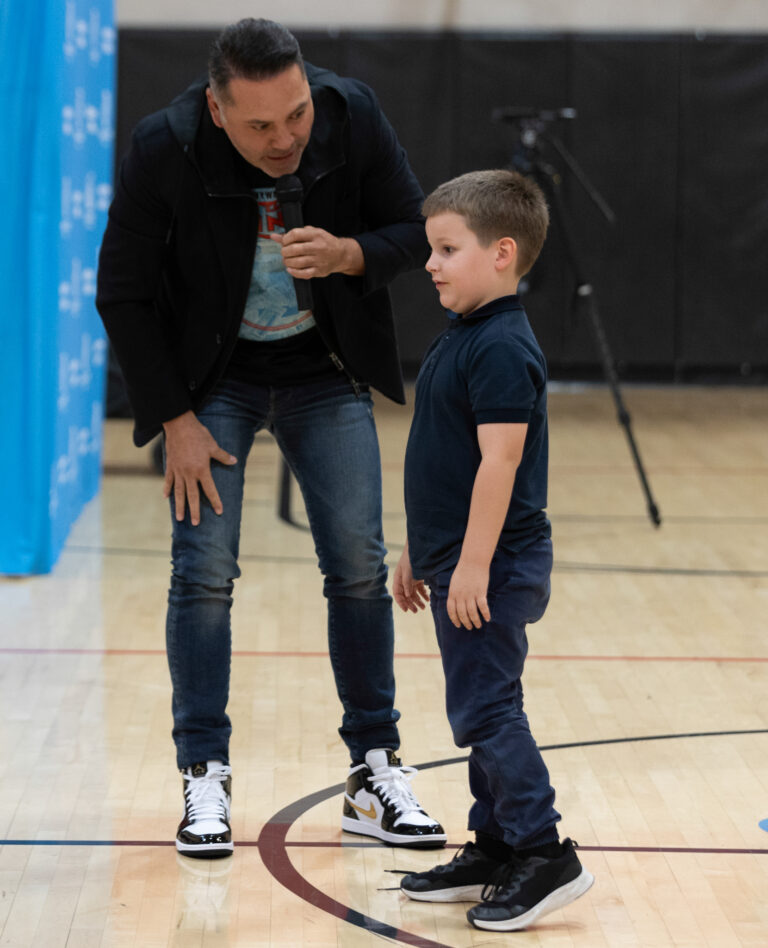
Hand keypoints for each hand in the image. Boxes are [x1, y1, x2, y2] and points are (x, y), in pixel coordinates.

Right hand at [162, 411, 236, 525]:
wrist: (179, 425)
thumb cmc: (198, 435)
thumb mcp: (213, 445)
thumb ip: (223, 456)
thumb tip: (234, 461)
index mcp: (201, 470)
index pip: (210, 489)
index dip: (215, 501)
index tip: (219, 511)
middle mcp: (189, 473)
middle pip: (192, 496)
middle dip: (194, 510)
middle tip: (195, 523)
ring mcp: (178, 471)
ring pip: (178, 492)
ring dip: (179, 505)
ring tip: (179, 518)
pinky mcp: (170, 466)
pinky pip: (168, 480)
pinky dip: (167, 489)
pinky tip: (166, 497)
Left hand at [270, 227, 363, 277]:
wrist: (341, 254)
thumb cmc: (323, 242)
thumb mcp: (311, 233)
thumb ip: (293, 234)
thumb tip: (274, 237)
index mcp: (316, 235)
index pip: (295, 234)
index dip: (285, 239)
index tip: (284, 242)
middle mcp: (318, 247)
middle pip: (294, 249)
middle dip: (285, 251)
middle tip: (285, 252)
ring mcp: (319, 260)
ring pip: (297, 262)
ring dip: (287, 262)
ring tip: (287, 260)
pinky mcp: (319, 271)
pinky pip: (303, 274)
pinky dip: (294, 272)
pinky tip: (290, 269)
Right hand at [393, 549, 428, 613]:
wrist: (418, 548)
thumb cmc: (411, 558)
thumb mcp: (408, 570)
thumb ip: (407, 583)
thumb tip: (408, 595)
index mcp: (398, 579)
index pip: (397, 594)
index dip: (401, 603)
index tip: (406, 610)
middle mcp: (403, 580)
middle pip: (406, 595)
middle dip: (411, 604)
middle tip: (416, 611)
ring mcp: (411, 579)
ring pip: (413, 593)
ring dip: (418, 601)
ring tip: (424, 607)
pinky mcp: (418, 578)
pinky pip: (420, 589)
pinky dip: (423, 594)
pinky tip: (428, 599)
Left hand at [447, 560, 490, 629]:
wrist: (473, 561)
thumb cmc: (463, 570)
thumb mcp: (454, 582)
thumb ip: (454, 593)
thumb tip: (456, 602)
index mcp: (452, 593)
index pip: (451, 611)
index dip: (455, 619)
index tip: (458, 625)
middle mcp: (460, 596)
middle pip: (462, 614)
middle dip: (466, 623)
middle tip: (470, 627)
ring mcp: (471, 595)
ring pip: (472, 613)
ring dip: (475, 621)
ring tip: (478, 625)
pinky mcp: (481, 592)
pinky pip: (483, 607)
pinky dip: (485, 614)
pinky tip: (487, 619)